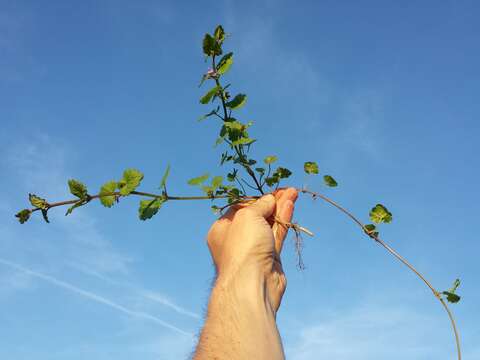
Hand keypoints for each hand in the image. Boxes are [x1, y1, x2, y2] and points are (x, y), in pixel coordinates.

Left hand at [206, 187, 297, 312]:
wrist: (253, 282)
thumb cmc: (243, 246)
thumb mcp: (248, 216)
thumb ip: (260, 205)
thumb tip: (270, 199)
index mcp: (222, 229)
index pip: (239, 208)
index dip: (255, 198)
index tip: (269, 189)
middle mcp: (236, 239)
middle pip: (256, 215)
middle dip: (271, 202)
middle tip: (286, 189)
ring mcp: (253, 249)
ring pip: (269, 224)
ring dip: (280, 208)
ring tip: (293, 193)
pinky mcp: (270, 258)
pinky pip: (277, 235)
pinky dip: (284, 220)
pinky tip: (291, 205)